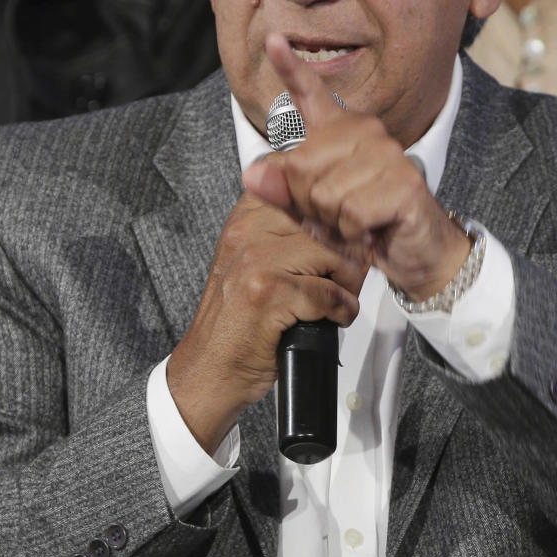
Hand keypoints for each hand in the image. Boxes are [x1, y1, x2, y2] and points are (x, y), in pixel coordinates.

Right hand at [166, 190, 363, 453]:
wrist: (210, 367)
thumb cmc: (237, 320)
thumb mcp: (255, 263)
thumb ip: (289, 235)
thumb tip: (343, 221)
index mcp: (245, 220)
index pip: (303, 189)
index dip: (333, 215)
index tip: (343, 237)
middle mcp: (247, 234)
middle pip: (325, 222)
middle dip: (346, 253)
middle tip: (345, 278)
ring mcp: (256, 262)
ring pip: (331, 255)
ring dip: (346, 283)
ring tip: (338, 300)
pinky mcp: (268, 294)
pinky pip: (328, 293)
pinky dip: (341, 310)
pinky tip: (332, 318)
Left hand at [242, 34, 470, 301]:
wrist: (416, 253)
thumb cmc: (362, 227)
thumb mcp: (313, 212)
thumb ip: (282, 191)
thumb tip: (252, 173)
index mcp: (340, 133)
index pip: (311, 96)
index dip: (290, 69)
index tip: (272, 40)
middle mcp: (366, 133)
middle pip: (301, 166)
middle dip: (309, 204)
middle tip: (339, 215)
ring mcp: (388, 155)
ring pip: (325, 193)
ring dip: (334, 223)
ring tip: (358, 224)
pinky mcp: (404, 182)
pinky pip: (351, 212)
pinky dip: (354, 234)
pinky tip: (371, 232)